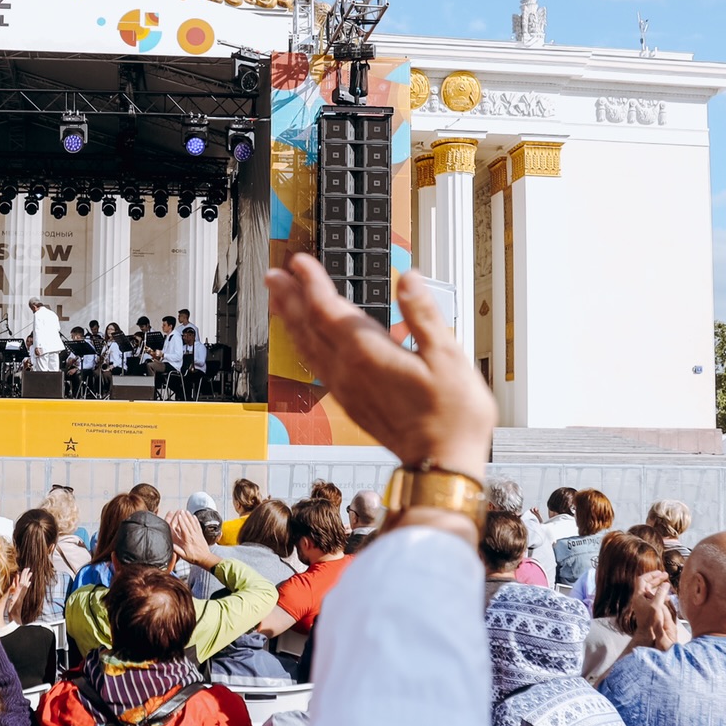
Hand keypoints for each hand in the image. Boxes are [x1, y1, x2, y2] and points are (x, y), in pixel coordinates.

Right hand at [167, 508, 216, 569]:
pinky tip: (194, 516)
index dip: (181, 522)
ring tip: (186, 511)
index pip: (184, 529)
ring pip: (193, 524)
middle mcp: (193, 536)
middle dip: (185, 517)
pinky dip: (196, 520)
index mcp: (188, 540)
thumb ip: (177, 550)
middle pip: (188, 524)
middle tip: (181, 511)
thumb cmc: (194, 558)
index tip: (179, 516)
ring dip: (190, 517)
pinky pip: (198, 526)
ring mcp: (197, 535)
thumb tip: (170, 545)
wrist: (205, 559)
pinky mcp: (201, 535)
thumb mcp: (184, 556)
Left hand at [265, 257, 492, 483]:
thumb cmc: (451, 416)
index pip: (327, 308)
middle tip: (273, 275)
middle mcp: (348, 371)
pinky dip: (305, 347)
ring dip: (291, 321)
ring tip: (279, 302)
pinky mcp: (351, 403)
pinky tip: (307, 344)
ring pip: (307, 348)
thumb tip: (409, 280)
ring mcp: (346, 389)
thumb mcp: (449, 357)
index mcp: (368, 354)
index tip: (299, 260)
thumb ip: (424, 314)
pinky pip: (317, 368)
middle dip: (289, 297)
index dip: (311, 281)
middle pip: (307, 326)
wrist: (441, 464)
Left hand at [626, 569, 678, 649]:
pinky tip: (667, 596)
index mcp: (639, 596)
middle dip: (656, 579)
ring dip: (658, 586)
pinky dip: (659, 594)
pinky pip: (652, 598)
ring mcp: (642, 603)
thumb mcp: (657, 605)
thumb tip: (665, 584)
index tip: (660, 572)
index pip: (642, 580)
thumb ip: (661, 593)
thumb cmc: (651, 621)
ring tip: (667, 584)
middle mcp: (639, 598)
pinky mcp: (646, 609)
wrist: (647, 634)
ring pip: (650, 591)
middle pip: (646, 584)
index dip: (651, 575)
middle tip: (665, 575)